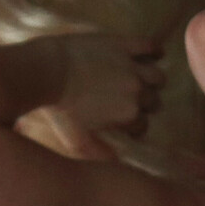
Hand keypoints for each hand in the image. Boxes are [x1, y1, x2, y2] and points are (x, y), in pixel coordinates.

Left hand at [47, 33, 164, 144]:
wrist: (45, 71)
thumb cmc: (59, 109)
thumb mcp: (76, 140)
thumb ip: (99, 153)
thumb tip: (117, 160)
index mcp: (128, 115)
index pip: (142, 125)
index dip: (131, 124)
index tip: (121, 121)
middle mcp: (137, 91)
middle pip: (153, 101)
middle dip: (143, 103)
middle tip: (127, 99)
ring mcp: (132, 67)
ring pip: (158, 77)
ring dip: (152, 81)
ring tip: (141, 79)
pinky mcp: (123, 45)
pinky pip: (150, 45)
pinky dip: (155, 49)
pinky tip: (153, 53)